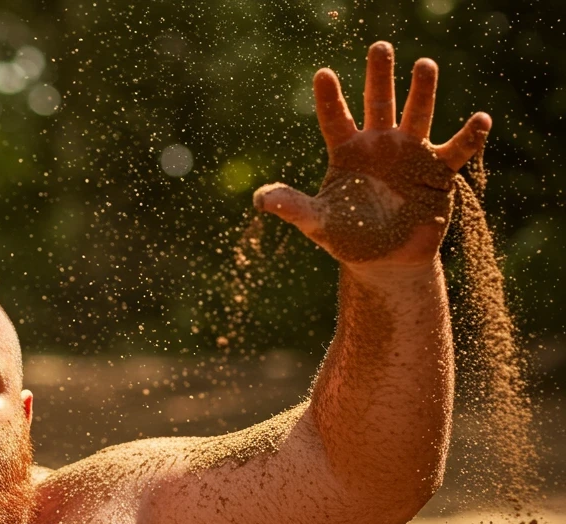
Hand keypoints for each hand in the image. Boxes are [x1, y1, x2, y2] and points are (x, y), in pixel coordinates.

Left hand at [253, 41, 490, 267]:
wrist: (386, 260)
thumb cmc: (348, 238)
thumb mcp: (317, 223)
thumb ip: (293, 207)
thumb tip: (260, 198)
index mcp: (348, 152)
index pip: (335, 118)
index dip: (329, 98)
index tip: (323, 74)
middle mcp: (380, 145)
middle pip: (379, 102)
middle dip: (380, 75)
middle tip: (379, 47)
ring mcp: (411, 154)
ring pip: (417, 114)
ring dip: (422, 91)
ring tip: (424, 65)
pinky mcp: (438, 172)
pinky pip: (456, 150)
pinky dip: (469, 136)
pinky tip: (479, 120)